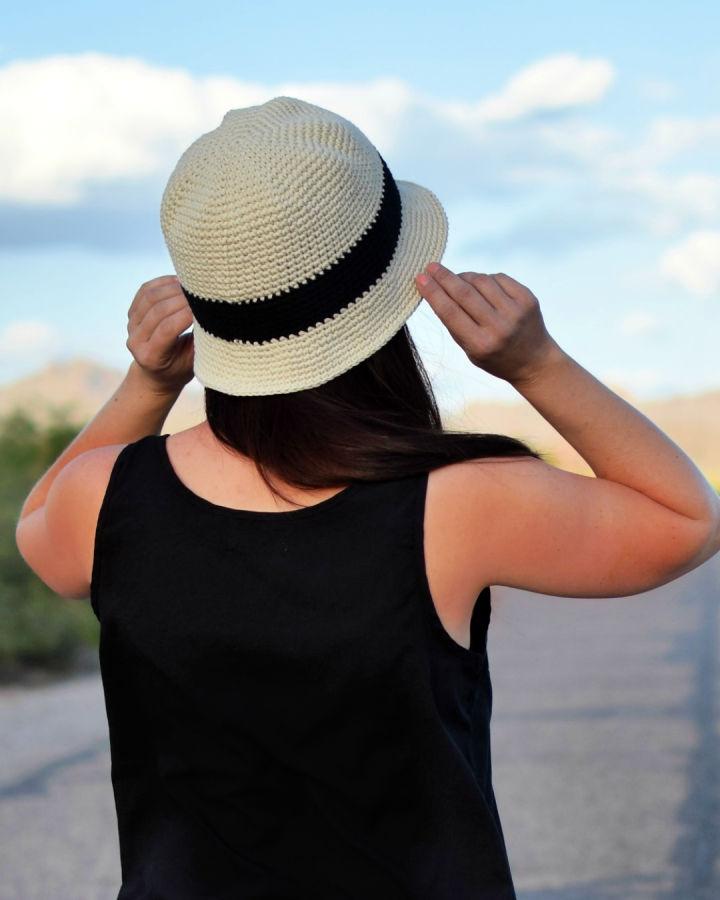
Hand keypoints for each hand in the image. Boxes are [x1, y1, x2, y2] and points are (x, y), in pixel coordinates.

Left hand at [126, 275, 194, 394]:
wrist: (158, 372)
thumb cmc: (182, 367)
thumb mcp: (194, 361)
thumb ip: (201, 340)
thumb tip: (214, 314)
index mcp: (150, 356)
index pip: (167, 328)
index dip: (186, 314)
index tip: (206, 305)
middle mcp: (135, 341)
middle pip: (158, 310)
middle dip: (182, 297)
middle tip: (203, 290)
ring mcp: (131, 326)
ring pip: (150, 297)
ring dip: (173, 287)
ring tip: (193, 284)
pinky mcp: (132, 313)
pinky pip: (145, 290)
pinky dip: (163, 282)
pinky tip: (180, 281)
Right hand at [415, 262, 561, 384]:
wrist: (534, 361)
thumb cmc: (494, 356)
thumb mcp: (469, 349)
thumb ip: (455, 322)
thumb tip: (436, 288)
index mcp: (480, 344)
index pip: (450, 312)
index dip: (433, 293)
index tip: (420, 278)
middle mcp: (499, 328)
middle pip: (464, 294)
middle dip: (444, 277)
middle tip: (431, 267)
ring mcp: (516, 312)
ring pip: (482, 281)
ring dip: (465, 276)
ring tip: (457, 279)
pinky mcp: (528, 299)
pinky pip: (499, 278)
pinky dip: (485, 278)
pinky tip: (481, 285)